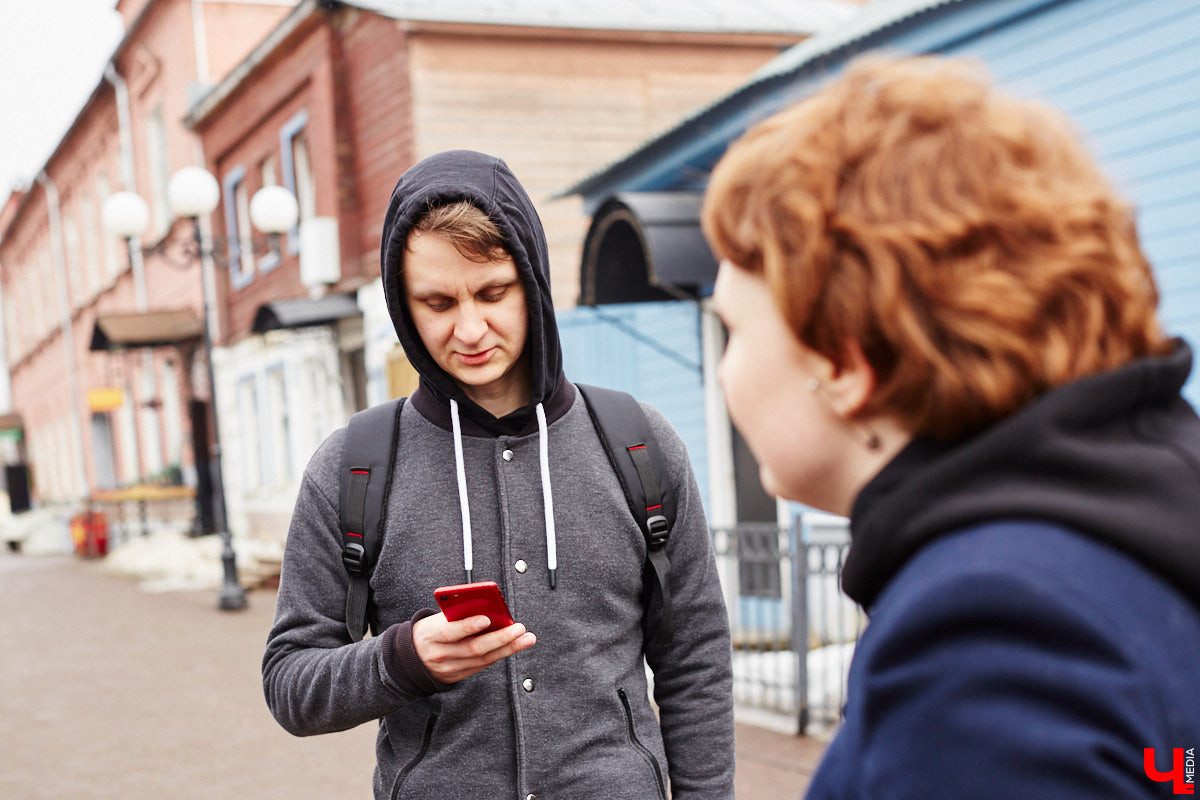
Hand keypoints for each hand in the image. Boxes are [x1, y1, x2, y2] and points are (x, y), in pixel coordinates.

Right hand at [412, 613, 535, 683]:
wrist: (412, 658)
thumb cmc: (430, 630)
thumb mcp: (435, 619)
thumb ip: (457, 614)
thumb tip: (488, 607)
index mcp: (431, 635)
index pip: (450, 632)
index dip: (468, 626)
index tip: (487, 618)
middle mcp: (440, 654)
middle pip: (473, 648)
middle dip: (500, 638)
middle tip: (519, 628)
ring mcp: (450, 668)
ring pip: (483, 659)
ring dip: (508, 648)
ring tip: (526, 638)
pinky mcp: (459, 676)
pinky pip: (483, 665)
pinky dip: (500, 654)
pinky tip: (514, 646)